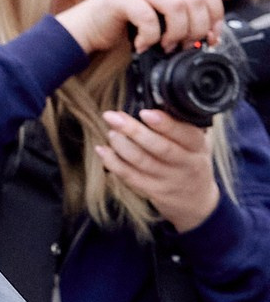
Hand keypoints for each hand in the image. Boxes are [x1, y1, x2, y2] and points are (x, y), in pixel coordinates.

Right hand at [55, 0, 226, 59]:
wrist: (90, 27)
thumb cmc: (128, 25)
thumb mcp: (163, 19)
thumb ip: (185, 19)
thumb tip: (211, 37)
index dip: (214, 14)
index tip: (210, 38)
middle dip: (195, 29)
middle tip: (184, 46)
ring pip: (176, 6)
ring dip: (176, 33)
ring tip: (166, 46)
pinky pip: (148, 17)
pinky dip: (150, 37)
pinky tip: (144, 45)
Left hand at [96, 108, 220, 232]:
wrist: (196, 201)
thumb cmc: (191, 161)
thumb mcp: (196, 143)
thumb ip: (182, 125)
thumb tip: (155, 100)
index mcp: (198, 147)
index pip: (184, 135)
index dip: (165, 124)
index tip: (145, 112)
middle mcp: (186, 164)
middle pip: (160, 148)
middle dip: (134, 131)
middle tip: (113, 117)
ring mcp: (168, 180)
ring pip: (143, 163)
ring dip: (122, 146)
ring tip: (110, 132)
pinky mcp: (153, 192)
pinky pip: (131, 178)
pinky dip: (114, 163)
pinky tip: (102, 150)